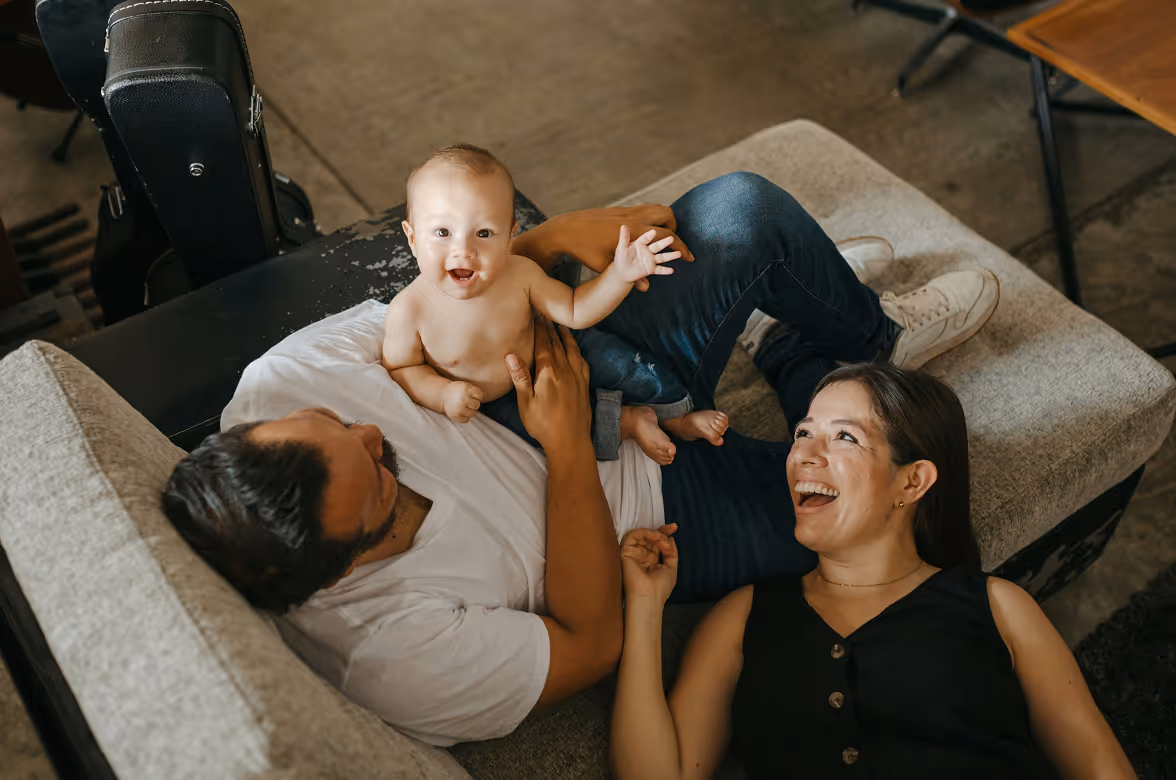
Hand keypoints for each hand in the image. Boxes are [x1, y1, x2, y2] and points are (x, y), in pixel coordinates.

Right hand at [443, 381, 482, 422]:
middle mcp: (464, 399)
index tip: (472, 396)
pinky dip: (464, 417)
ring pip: (473, 414)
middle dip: (473, 404)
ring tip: (464, 407)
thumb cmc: (457, 390)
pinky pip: (466, 420)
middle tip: (468, 402)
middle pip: (477, 405)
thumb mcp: (465, 385)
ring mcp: (460, 408)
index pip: (480, 396)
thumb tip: (482, 398)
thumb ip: (474, 390)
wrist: (442, 394)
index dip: (477, 396)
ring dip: (470, 411)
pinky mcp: (456, 416)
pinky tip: (461, 412)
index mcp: (467, 390)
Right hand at [506, 317, 590, 450]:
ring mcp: (577, 378)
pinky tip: (575, 350)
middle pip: (557, 343)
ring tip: (560, 325)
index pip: (543, 344)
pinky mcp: (584, 386)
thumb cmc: (543, 425)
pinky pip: (582, 362)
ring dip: (565, 336)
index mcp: (549, 373)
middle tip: (545, 313)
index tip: (536, 313)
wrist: (570, 442)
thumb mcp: (526, 403)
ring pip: (572, 350)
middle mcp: (565, 371)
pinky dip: (577, 351)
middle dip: (550, 327)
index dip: (539, 328)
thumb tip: (511, 355)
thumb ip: (520, 377)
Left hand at [513, 204, 693, 292]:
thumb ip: (630, 275)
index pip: (667, 236)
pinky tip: (643, 233)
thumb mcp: (608, 266)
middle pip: (667, 215)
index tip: (689, 259)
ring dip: (664, 220)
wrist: (566, 229)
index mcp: (633, 232)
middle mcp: (633, 218)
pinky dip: (652, 218)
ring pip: (657, 208)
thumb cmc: (585, 250)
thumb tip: (646, 287)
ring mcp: (627, 211)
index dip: (682, 248)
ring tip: (660, 238)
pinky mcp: (620, 210)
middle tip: (673, 245)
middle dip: (675, 229)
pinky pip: (645, 209)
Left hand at [608, 225, 680, 283]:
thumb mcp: (620, 248)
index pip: (646, 238)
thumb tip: (623, 226)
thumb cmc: (621, 258)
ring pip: (661, 257)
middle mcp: (648, 250)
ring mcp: (650, 259)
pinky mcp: (651, 269)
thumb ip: (623, 238)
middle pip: (658, 245)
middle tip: (671, 238)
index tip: (653, 232)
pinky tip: (671, 270)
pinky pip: (659, 269)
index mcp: (640, 243)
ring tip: (679, 254)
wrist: (621, 271)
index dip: (649, 235)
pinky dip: (664, 270)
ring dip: (670, 255)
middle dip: (665, 242)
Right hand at [620, 524, 678, 603]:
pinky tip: (653, 536)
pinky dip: (644, 532)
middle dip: (662, 531)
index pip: (657, 542)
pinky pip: (632, 536)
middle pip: (650, 537)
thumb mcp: (672, 568)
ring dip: (655, 533)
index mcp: (652, 559)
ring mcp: (634, 553)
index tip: (674, 528)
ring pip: (643, 535)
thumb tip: (670, 538)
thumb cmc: (660, 588)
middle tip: (671, 528)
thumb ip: (671, 552)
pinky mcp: (626, 552)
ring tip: (661, 538)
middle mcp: (642, 555)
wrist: (649, 597)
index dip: (665, 533)